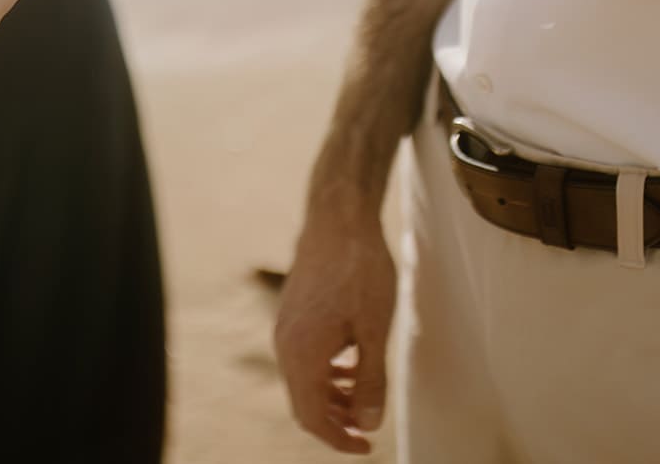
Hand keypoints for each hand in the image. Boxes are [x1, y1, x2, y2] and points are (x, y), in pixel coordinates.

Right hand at [274, 209, 396, 454]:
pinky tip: (350, 364)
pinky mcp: (292, 314)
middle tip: (368, 430)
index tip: (367, 447)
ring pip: (303, 381)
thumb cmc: (359, 270)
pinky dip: (325, 373)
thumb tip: (367, 424)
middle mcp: (285, 344)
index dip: (339, 440)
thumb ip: (370, 380)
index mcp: (302, 354)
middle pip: (304, 403)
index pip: (312, 417)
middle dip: (335, 423)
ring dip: (331, 398)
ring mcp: (285, 328)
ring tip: (363, 398)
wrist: (337, 219)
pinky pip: (302, 359)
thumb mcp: (374, 329)